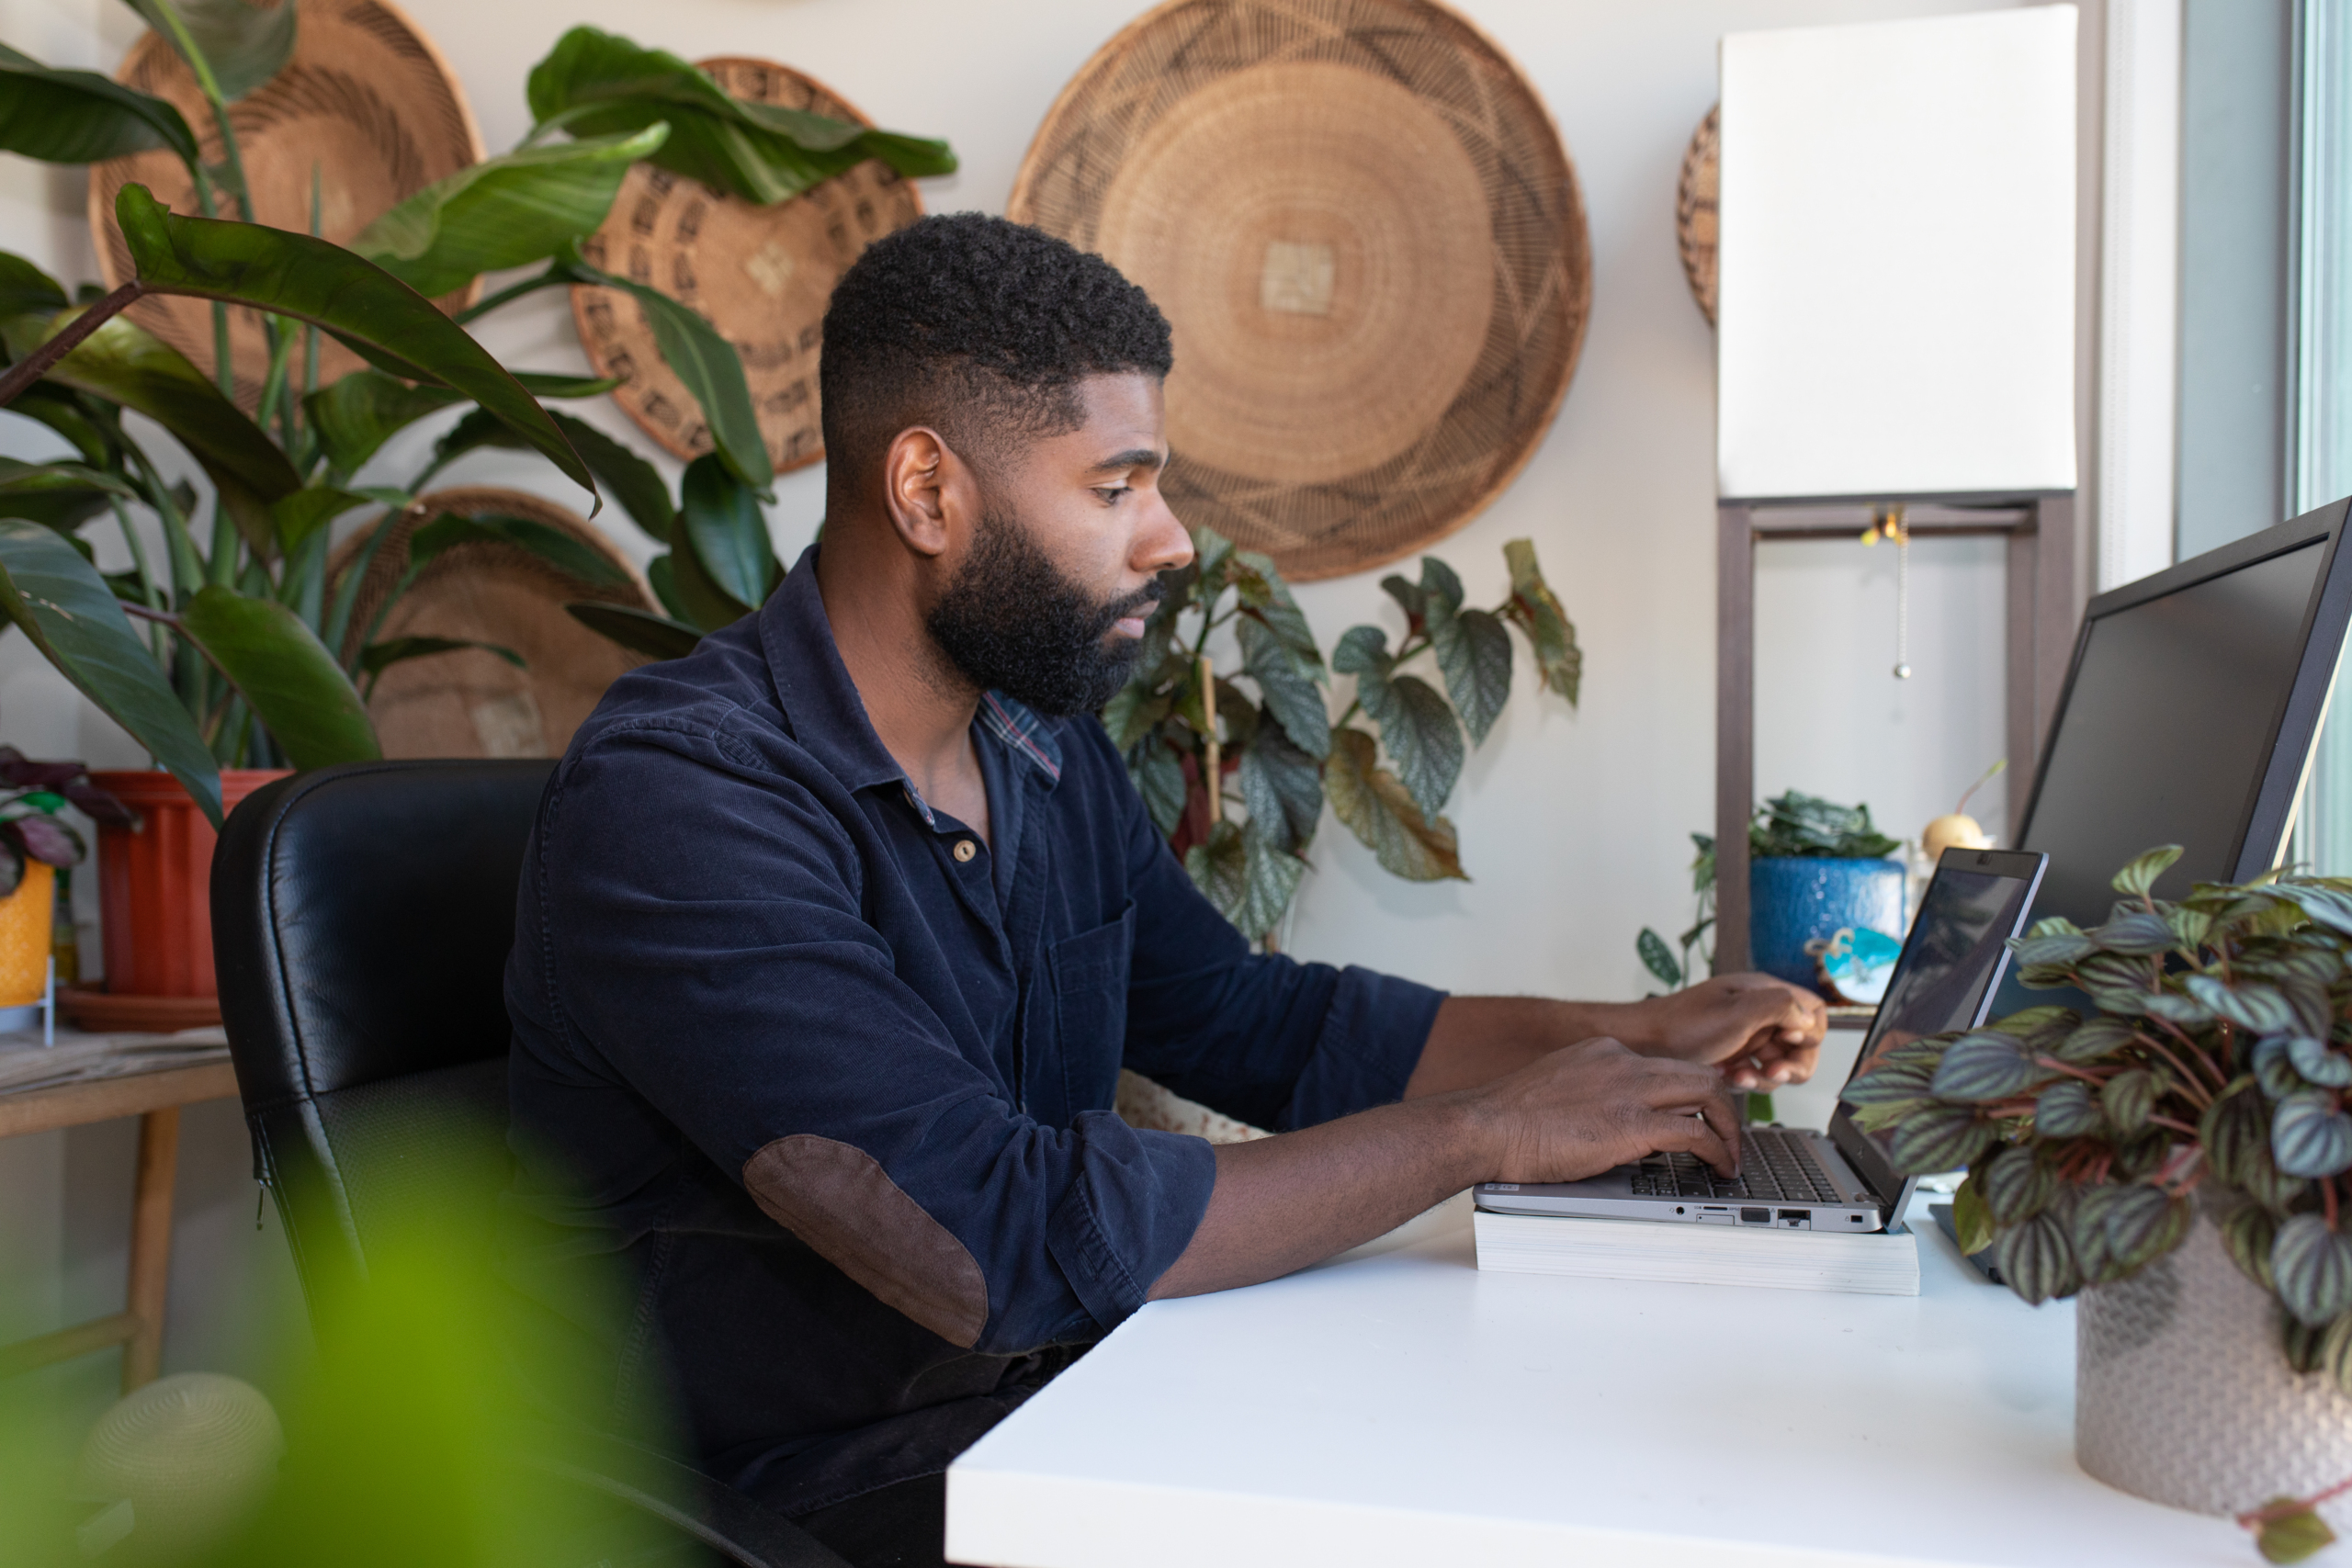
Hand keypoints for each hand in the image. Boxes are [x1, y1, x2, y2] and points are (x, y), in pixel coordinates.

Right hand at [1467, 1037, 1742, 1180]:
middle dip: (1722, 1106)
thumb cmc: (1509, 1119)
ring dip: (1728, 1127)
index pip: (1664, 1067)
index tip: (1694, 1116)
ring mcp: (1630, 1089)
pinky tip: (1717, 1166)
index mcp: (1604, 1051)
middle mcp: (1623, 1061)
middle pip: (1698, 1072)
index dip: (1686, 1095)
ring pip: (1708, 1092)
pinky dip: (1716, 1149)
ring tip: (1729, 1155)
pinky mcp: (1633, 1123)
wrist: (1486, 1126)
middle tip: (1726, 1136)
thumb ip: (1592, 1095)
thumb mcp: (1558, 1089)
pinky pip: (1695, 1132)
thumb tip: (1611, 1124)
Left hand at [1621, 974, 1825, 1090]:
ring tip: (1743, 1078)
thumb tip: (1807, 1019)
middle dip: (1792, 1063)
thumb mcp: (1737, 1012)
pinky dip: (1751, 1080)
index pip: (1812, 1010)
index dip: (1809, 1031)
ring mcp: (1747, 1035)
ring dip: (1769, 1076)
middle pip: (1803, 1042)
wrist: (1643, 1043)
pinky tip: (1730, 1079)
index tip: (1790, 1042)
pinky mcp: (1734, 1056)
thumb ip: (1779, 1007)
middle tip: (1773, 1073)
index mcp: (1763, 992)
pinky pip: (1759, 1073)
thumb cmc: (1684, 1024)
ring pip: (1782, 1063)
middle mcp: (1759, 1011)